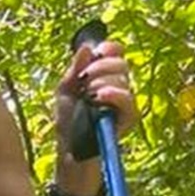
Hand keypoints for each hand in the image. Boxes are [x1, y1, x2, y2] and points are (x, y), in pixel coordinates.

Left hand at [55, 37, 138, 158]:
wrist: (70, 149)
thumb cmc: (68, 121)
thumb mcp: (65, 91)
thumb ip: (75, 68)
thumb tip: (86, 47)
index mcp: (104, 75)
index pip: (116, 52)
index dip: (108, 48)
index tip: (96, 52)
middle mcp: (118, 85)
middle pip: (121, 62)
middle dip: (100, 67)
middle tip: (84, 80)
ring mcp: (125, 101)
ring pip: (123, 79)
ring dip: (102, 83)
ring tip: (88, 97)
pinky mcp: (129, 116)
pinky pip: (127, 98)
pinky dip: (113, 94)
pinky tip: (100, 97)